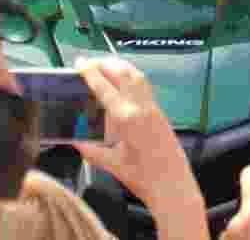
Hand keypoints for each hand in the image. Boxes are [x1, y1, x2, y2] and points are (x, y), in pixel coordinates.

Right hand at [73, 58, 204, 215]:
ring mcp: (153, 108)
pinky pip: (144, 86)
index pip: (105, 87)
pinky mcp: (160, 112)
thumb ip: (91, 150)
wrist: (173, 187)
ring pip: (136, 75)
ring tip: (104, 65)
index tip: (80, 63)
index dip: (91, 73)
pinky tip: (123, 82)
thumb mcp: (112, 164)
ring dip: (120, 66)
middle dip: (104, 63)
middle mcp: (142, 107)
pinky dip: (131, 76)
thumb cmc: (143, 178)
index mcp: (127, 118)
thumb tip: (75, 140)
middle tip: (88, 62)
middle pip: (123, 73)